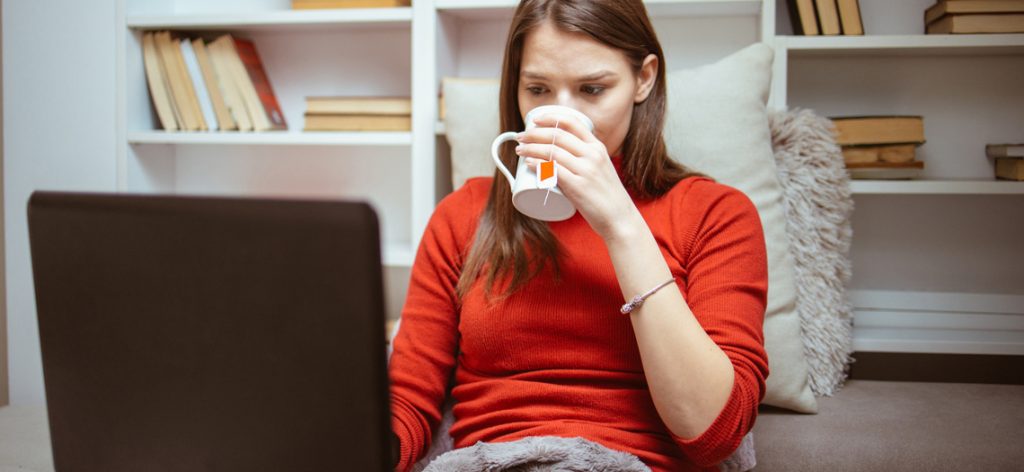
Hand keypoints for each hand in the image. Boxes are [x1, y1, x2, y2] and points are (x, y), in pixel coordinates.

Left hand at [515, 113, 641, 240]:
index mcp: (597, 147)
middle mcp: (592, 155)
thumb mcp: (601, 167)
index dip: (550, 118)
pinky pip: (553, 170)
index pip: (572, 123)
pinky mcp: (578, 187)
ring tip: (520, 150)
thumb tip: (559, 152)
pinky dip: (537, 164)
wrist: (619, 218)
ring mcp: (586, 170)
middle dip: (534, 133)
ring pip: (552, 151)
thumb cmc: (606, 195)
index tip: (535, 120)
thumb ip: (585, 157)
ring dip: (531, 148)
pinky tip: (528, 163)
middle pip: (557, 135)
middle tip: (520, 137)